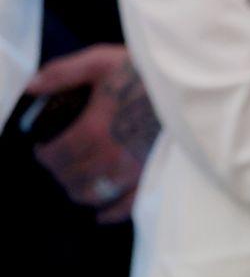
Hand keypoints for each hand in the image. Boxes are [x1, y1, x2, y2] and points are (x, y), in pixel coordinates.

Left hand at [26, 44, 159, 222]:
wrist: (192, 86)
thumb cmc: (147, 72)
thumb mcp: (102, 61)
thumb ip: (63, 73)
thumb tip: (30, 86)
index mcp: (94, 129)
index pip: (57, 156)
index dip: (44, 155)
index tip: (42, 149)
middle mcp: (111, 157)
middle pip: (72, 177)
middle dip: (60, 172)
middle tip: (59, 163)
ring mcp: (134, 171)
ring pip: (95, 194)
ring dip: (79, 191)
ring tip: (75, 182)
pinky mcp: (154, 176)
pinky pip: (129, 205)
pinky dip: (111, 213)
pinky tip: (100, 215)